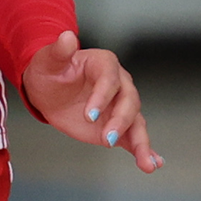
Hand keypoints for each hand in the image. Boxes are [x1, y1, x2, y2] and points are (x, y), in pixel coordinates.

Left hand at [21, 31, 161, 173]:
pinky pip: (133, 138)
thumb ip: (59, 51)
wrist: (49, 90)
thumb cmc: (50, 71)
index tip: (89, 115)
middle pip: (129, 101)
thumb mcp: (48, 61)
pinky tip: (151, 164)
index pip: (110, 80)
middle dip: (120, 121)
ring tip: (147, 163)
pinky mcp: (116, 126)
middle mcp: (119, 84)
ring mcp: (119, 107)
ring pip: (136, 122)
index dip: (102, 97)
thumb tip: (66, 36)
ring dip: (142, 142)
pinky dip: (143, 150)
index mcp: (105, 64)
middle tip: (105, 139)